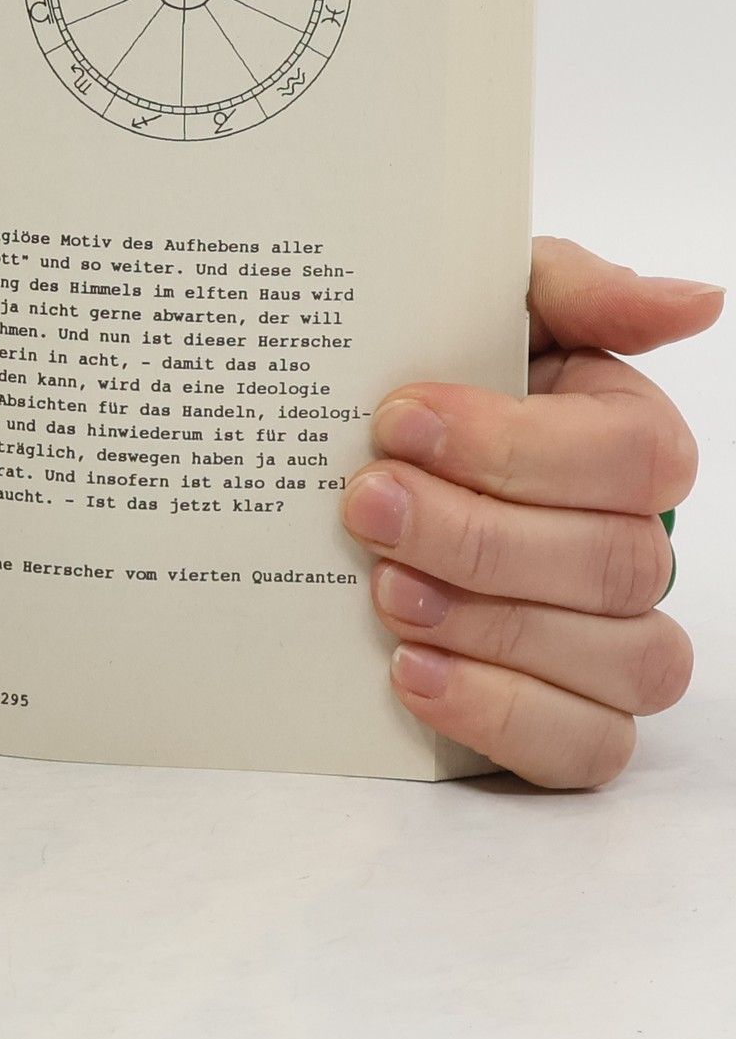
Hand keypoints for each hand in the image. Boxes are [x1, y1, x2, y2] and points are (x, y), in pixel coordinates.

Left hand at [341, 238, 719, 786]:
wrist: (341, 467)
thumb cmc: (427, 377)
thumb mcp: (486, 307)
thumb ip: (578, 290)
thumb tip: (697, 300)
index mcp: (624, 440)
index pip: (633, 457)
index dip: (515, 445)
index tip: (398, 421)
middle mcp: (635, 543)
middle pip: (618, 563)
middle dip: (477, 536)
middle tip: (366, 506)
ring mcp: (611, 640)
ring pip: (621, 661)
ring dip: (491, 627)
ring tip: (383, 592)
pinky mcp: (568, 720)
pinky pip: (587, 748)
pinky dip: (500, 715)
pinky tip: (411, 673)